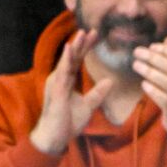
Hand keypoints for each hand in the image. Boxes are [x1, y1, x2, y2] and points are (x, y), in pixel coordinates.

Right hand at [29, 29, 112, 154]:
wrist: (56, 136)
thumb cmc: (68, 121)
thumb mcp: (89, 105)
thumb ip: (98, 93)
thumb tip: (110, 81)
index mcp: (67, 80)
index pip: (78, 60)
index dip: (86, 48)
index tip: (96, 35)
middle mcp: (60, 78)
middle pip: (72, 57)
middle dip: (82, 43)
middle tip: (93, 30)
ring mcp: (57, 83)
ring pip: (67, 61)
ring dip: (75, 47)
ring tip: (82, 33)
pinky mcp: (57, 90)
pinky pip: (62, 72)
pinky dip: (66, 60)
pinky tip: (69, 49)